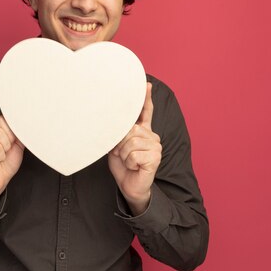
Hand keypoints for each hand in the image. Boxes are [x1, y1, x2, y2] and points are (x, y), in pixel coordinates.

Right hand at [0, 77, 23, 213]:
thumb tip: (25, 119)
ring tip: (0, 155)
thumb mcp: (16, 144)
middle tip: (6, 149)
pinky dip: (0, 156)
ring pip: (1, 134)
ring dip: (6, 148)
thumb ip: (17, 130)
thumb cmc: (5, 164)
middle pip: (3, 122)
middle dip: (10, 137)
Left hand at [108, 83, 161, 215]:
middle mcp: (151, 135)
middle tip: (122, 154)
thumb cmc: (123, 166)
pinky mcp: (155, 156)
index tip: (146, 84)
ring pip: (131, 141)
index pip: (145, 111)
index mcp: (142, 131)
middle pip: (131, 129)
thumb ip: (119, 133)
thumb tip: (114, 122)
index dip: (145, 98)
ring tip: (128, 161)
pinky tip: (134, 167)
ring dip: (124, 154)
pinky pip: (134, 154)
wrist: (129, 186)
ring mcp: (155, 145)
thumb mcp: (117, 146)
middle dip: (121, 143)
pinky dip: (129, 162)